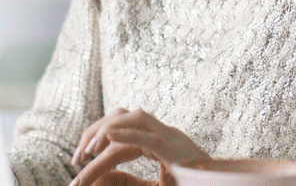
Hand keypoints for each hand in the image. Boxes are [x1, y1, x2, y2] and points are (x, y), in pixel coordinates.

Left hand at [69, 108, 208, 185]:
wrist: (219, 185)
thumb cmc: (189, 183)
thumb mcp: (158, 183)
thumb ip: (130, 180)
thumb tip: (102, 177)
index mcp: (156, 140)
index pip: (119, 134)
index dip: (95, 144)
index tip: (77, 164)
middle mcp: (161, 132)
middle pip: (121, 117)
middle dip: (94, 133)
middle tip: (76, 158)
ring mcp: (168, 137)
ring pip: (133, 118)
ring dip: (107, 129)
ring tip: (87, 150)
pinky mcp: (172, 149)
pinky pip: (146, 136)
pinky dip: (126, 132)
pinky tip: (107, 134)